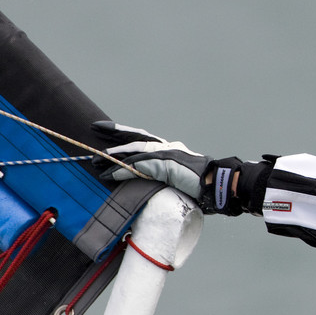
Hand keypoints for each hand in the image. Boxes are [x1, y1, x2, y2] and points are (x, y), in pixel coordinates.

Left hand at [94, 120, 251, 214]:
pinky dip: (123, 171)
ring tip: (96, 161)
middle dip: (115, 132)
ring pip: (135, 150)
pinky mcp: (166, 164)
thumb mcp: (179, 179)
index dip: (126, 133)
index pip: (144, 138)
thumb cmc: (205, 187)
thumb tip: (147, 182)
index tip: (109, 129)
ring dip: (114, 156)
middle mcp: (168, 147)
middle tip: (95, 127)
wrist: (221, 185)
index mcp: (171, 150)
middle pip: (137, 137)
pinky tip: (109, 175)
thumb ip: (162, 176)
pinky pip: (140, 166)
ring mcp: (168, 154)